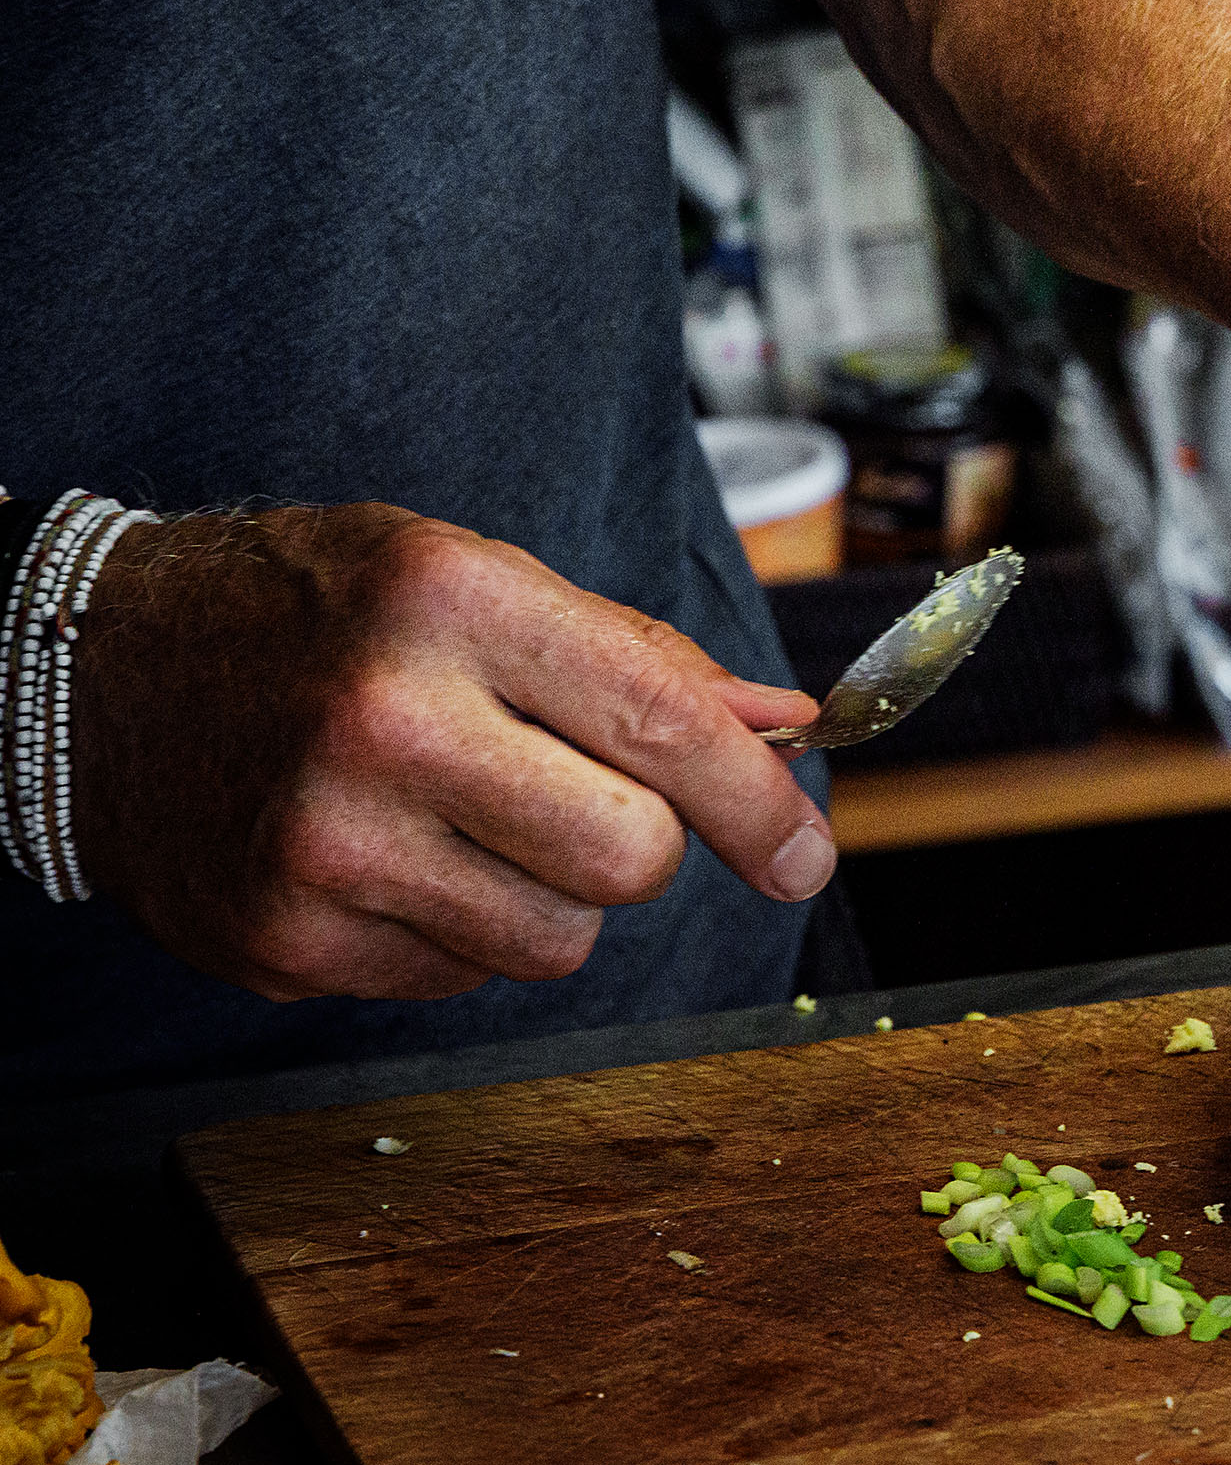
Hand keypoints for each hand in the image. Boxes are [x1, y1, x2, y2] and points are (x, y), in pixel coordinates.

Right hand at [68, 505, 829, 1001]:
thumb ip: (640, 658)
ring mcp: (323, 847)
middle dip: (644, 844)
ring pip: (557, 942)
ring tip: (466, 816)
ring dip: (549, 896)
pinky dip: (457, 931)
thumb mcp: (478, 577)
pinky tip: (393, 856)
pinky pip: (460, 980)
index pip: (664, 725)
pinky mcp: (281, 944)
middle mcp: (385, 724)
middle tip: (582, 795)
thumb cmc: (319, 611)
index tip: (806, 851)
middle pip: (630, 861)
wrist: (98, 671)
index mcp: (451, 602)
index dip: (762, 803)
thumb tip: (784, 731)